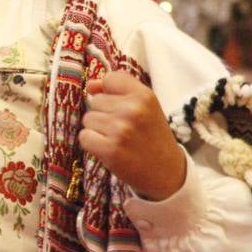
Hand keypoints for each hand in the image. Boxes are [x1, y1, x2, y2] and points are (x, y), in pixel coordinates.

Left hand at [80, 72, 185, 199]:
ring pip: (88, 119)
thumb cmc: (152, 137)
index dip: (108, 92)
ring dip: (97, 130)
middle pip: (95, 101)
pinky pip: (84, 137)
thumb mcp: (145, 108)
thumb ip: (119, 91)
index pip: (110, 78)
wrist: (167, 172)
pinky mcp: (110, 149)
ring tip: (117, 139)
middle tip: (123, 129)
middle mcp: (132, 109)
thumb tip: (91, 85)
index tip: (118, 105)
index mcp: (144, 95)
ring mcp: (120, 129)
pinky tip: (108, 149)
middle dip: (103, 114)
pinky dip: (92, 144)